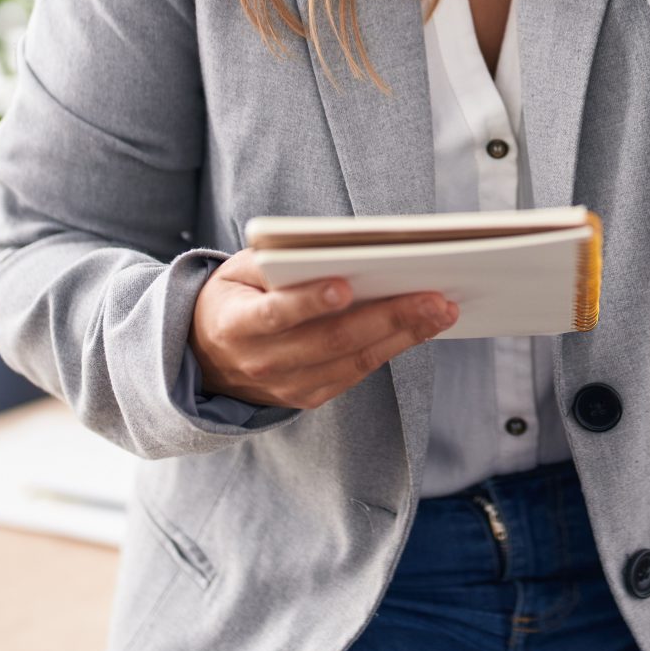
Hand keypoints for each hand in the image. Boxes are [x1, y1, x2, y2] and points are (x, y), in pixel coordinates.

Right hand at [188, 250, 457, 410]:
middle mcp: (262, 362)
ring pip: (353, 361)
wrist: (207, 358)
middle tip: (434, 297)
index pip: (276, 313)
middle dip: (388, 317)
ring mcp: (288, 385)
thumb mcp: (238, 272)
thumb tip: (330, 253)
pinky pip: (356, 373)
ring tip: (442, 311)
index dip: (310, 301)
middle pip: (331, 340)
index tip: (346, 285)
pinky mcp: (309, 397)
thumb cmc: (233, 299)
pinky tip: (421, 327)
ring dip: (404, 335)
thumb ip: (275, 262)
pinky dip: (392, 349)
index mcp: (237, 324)